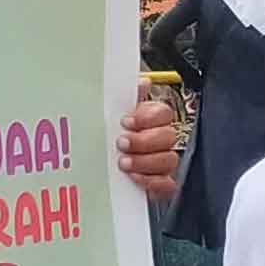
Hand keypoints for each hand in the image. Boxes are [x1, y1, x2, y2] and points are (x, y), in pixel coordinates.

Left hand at [115, 85, 182, 201]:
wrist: (95, 170)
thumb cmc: (106, 135)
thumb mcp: (108, 113)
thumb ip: (123, 97)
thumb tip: (142, 82)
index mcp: (149, 119)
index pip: (163, 112)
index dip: (147, 116)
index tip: (126, 121)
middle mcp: (159, 139)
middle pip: (168, 136)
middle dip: (144, 140)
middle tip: (122, 143)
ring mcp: (162, 161)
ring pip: (169, 159)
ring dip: (145, 161)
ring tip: (124, 162)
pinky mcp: (160, 182)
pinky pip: (167, 183)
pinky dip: (151, 181)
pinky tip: (134, 178)